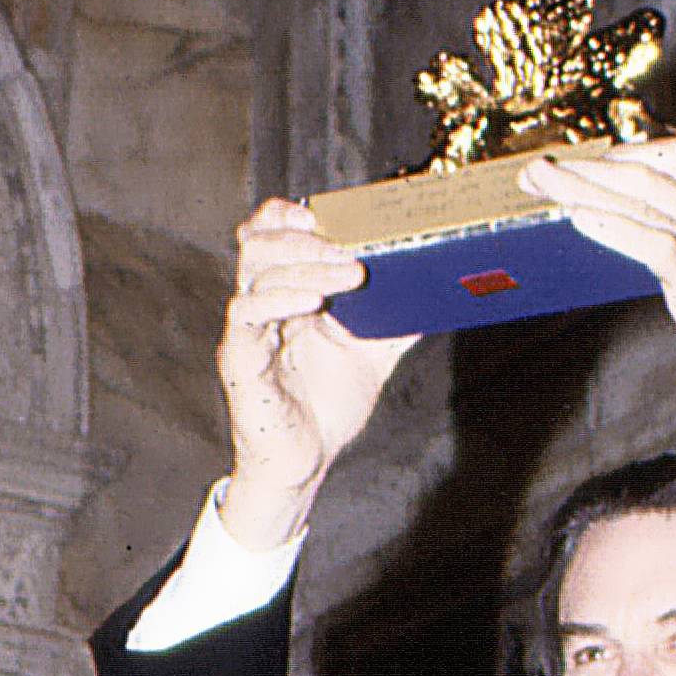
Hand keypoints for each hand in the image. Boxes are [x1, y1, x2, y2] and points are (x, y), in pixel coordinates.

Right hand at [217, 196, 421, 547]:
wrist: (305, 463)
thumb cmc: (326, 407)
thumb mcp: (371, 356)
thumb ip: (396, 323)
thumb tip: (436, 295)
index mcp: (286, 294)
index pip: (269, 234)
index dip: (286, 216)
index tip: (322, 212)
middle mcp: (261, 305)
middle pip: (258, 242)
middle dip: (306, 239)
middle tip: (351, 251)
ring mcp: (247, 331)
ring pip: (256, 272)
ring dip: (306, 267)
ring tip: (349, 275)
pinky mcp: (239, 361)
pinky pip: (246, 316)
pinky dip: (278, 300)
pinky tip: (312, 303)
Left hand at [519, 138, 675, 448]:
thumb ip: (674, 258)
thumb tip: (622, 246)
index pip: (668, 160)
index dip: (617, 154)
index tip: (574, 161)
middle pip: (643, 174)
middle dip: (585, 169)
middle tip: (537, 171)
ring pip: (641, 201)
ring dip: (585, 190)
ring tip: (544, 186)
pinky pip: (652, 244)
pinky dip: (612, 227)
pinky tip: (579, 220)